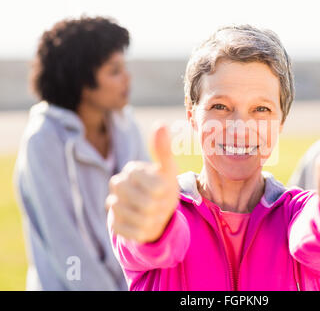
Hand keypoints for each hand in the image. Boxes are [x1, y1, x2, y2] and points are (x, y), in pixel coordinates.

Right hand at [106, 124, 178, 242]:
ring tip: (154, 213)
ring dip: (155, 220)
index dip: (166, 192)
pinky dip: (146, 231)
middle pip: (148, 205)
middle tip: (161, 204)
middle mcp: (118, 185)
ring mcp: (113, 205)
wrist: (154, 211)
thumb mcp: (168, 170)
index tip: (165, 189)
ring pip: (141, 220)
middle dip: (161, 208)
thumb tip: (160, 124)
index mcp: (132, 169)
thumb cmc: (163, 187)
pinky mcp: (114, 224)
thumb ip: (164, 150)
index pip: (156, 187)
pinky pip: (135, 233)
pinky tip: (146, 224)